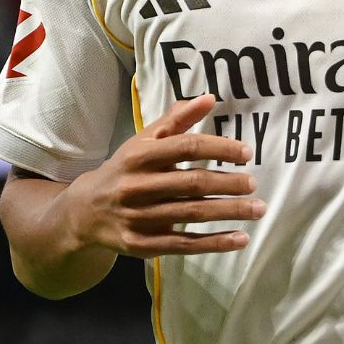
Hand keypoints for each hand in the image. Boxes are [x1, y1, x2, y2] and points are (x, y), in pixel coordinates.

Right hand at [63, 94, 265, 258]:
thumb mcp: (144, 141)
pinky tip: (240, 238)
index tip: (246, 153)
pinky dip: (215, 243)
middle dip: (228, 184)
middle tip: (253, 183)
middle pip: (192, 183)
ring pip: (192, 215)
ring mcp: (139, 218)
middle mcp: (137, 186)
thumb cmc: (125, 169)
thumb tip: (210, 98)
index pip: (186, 147)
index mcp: (139, 155)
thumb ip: (176, 119)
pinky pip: (185, 245)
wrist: (85, 211)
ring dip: (229, 212)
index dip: (219, 148)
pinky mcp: (143, 244)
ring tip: (258, 208)